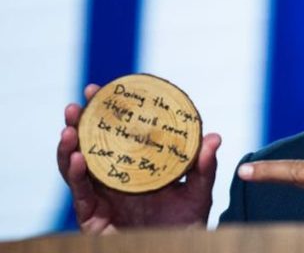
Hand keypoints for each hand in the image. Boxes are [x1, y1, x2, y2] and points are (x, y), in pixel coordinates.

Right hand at [56, 84, 221, 233]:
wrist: (175, 251)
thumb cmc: (186, 224)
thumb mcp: (198, 193)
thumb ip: (204, 168)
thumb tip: (214, 137)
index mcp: (138, 165)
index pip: (121, 133)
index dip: (112, 112)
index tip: (108, 88)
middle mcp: (116, 175)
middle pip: (93, 143)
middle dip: (82, 121)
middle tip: (80, 100)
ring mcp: (101, 194)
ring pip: (78, 165)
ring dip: (71, 144)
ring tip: (70, 127)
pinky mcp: (91, 215)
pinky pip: (81, 191)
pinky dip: (76, 173)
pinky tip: (77, 157)